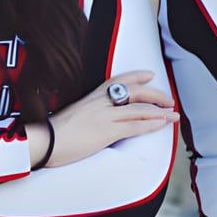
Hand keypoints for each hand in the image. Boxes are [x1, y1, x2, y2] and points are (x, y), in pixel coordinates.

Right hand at [31, 70, 177, 167]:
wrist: (43, 142)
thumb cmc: (51, 134)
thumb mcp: (70, 117)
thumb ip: (84, 116)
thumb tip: (91, 123)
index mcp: (89, 98)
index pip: (116, 81)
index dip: (135, 76)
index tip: (149, 74)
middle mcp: (99, 103)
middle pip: (133, 91)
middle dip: (154, 94)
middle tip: (168, 99)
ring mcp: (104, 116)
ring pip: (139, 108)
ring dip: (160, 111)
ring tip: (173, 114)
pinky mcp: (106, 131)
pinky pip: (135, 126)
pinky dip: (152, 124)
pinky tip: (162, 124)